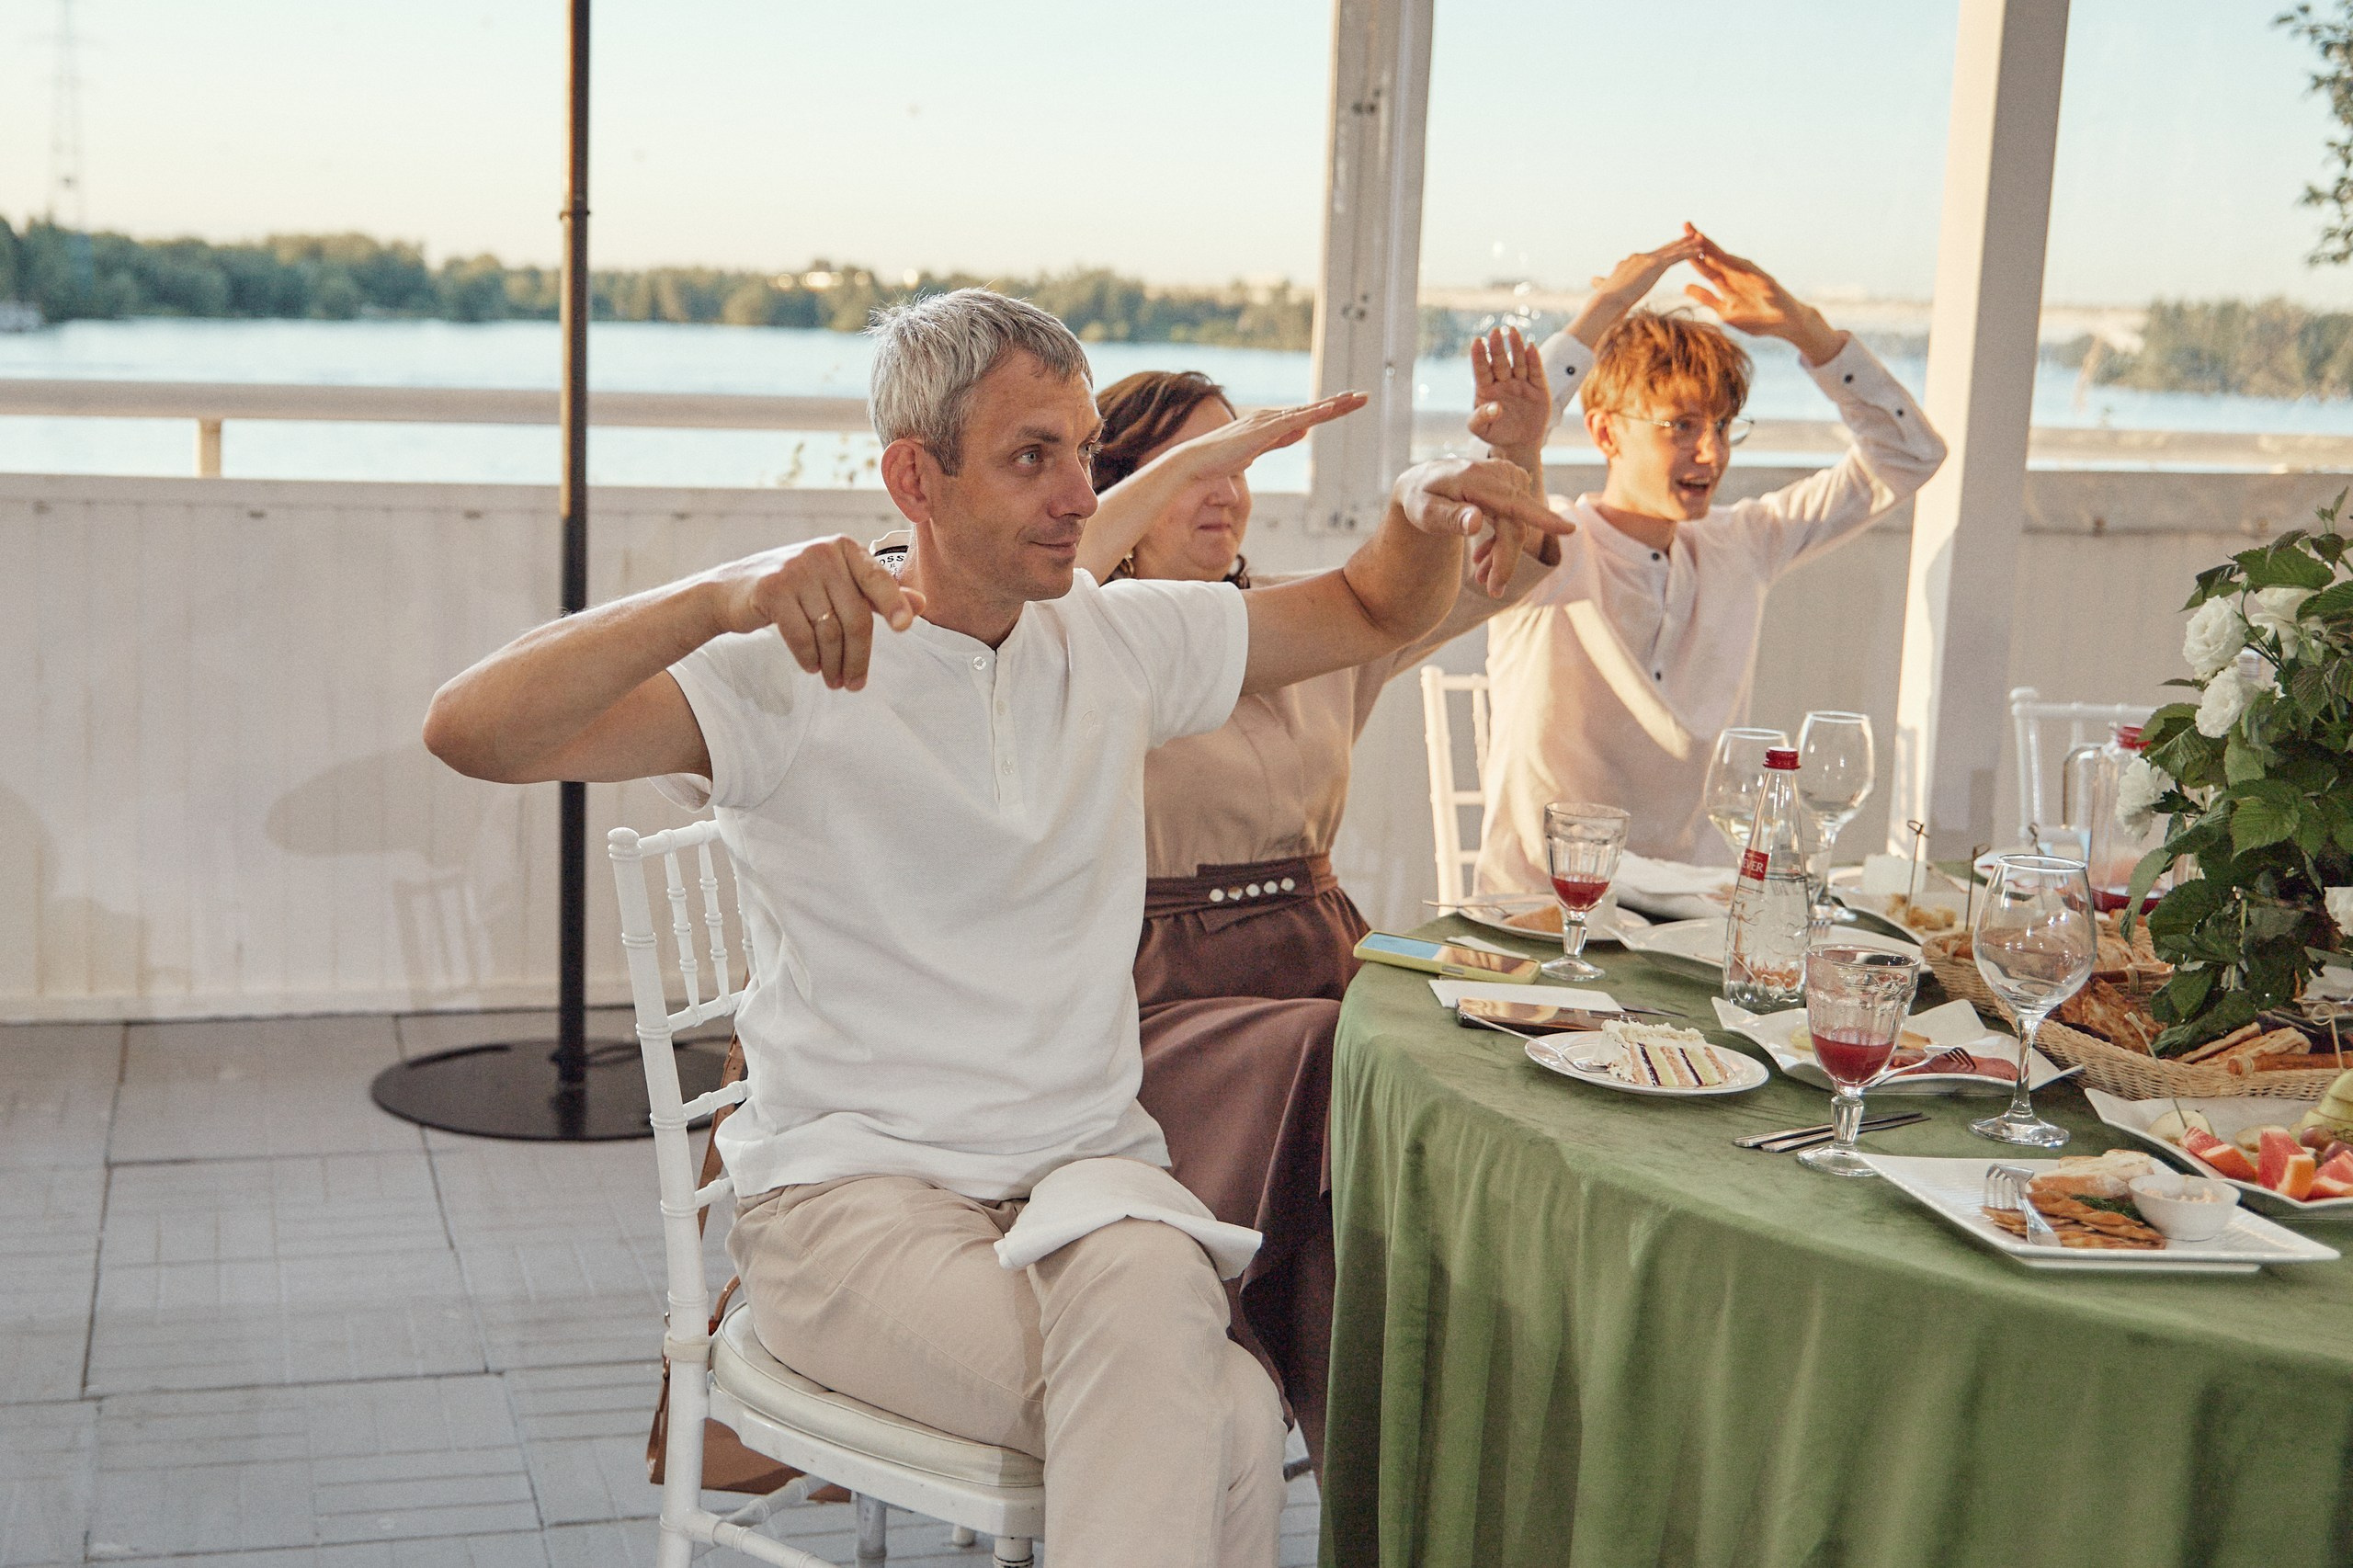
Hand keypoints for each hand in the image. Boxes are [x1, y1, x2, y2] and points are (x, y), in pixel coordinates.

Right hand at [708, 535, 926, 691]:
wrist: (732, 591)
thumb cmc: (795, 589)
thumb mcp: (837, 585)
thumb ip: (877, 593)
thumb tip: (922, 604)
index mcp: (844, 548)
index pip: (877, 579)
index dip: (894, 603)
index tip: (904, 627)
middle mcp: (822, 553)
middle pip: (855, 616)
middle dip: (858, 657)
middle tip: (855, 684)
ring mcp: (795, 569)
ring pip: (830, 631)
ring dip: (834, 664)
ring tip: (833, 680)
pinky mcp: (772, 590)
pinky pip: (802, 636)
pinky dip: (809, 658)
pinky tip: (811, 667)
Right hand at [1163, 390, 1367, 482]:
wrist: (1197, 461)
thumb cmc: (1222, 459)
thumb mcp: (1260, 449)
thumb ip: (1282, 439)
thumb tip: (1304, 431)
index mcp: (1272, 422)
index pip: (1307, 415)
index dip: (1330, 409)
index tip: (1350, 404)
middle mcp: (1272, 416)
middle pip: (1313, 409)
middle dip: (1340, 403)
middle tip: (1364, 396)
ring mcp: (1269, 421)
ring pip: (1309, 412)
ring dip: (1334, 405)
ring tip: (1356, 399)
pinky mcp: (1265, 430)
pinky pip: (1296, 421)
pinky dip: (1315, 414)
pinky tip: (1332, 409)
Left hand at [1391, 457, 1574, 597]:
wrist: (1420, 484)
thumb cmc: (1419, 499)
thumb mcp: (1423, 511)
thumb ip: (1448, 517)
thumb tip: (1477, 522)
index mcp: (1474, 479)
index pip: (1513, 503)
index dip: (1541, 519)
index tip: (1569, 530)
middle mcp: (1495, 474)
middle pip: (1515, 523)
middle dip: (1507, 561)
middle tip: (1493, 591)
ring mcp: (1505, 478)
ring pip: (1517, 524)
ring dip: (1503, 555)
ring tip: (1481, 578)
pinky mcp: (1509, 485)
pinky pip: (1515, 518)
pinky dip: (1503, 542)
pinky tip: (1483, 558)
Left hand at [1467, 326, 1550, 453]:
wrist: (1519, 443)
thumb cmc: (1496, 433)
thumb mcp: (1481, 430)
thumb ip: (1480, 418)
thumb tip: (1495, 408)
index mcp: (1486, 389)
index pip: (1481, 370)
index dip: (1479, 356)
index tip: (1476, 342)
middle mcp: (1503, 382)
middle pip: (1500, 362)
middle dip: (1497, 347)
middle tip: (1495, 332)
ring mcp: (1521, 383)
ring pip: (1518, 362)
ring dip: (1516, 347)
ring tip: (1512, 332)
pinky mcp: (1538, 387)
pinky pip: (1536, 372)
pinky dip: (1534, 360)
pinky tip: (1531, 347)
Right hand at [1569, 232, 1704, 347]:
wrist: (1607, 302)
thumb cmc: (1604, 301)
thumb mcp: (1605, 288)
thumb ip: (1603, 282)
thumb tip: (1593, 280)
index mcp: (1631, 262)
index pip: (1652, 255)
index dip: (1664, 251)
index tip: (1674, 246)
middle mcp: (1640, 257)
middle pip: (1664, 249)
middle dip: (1679, 242)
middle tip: (1692, 236)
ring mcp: (1647, 259)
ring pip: (1672, 250)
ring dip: (1688, 244)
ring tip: (1701, 239)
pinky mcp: (1654, 265)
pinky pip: (1676, 257)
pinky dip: (1689, 253)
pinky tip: (1700, 251)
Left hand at [1682, 225, 1844, 363]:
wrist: (1783, 324)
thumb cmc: (1757, 319)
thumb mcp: (1725, 311)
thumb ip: (1707, 298)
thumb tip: (1686, 287)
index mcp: (1725, 282)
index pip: (1705, 265)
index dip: (1690, 254)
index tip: (1675, 243)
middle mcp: (1735, 274)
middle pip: (1713, 254)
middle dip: (1699, 241)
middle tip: (1684, 225)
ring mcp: (1747, 274)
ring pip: (1727, 257)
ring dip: (1713, 247)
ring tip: (1698, 234)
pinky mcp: (1760, 278)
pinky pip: (1744, 268)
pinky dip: (1731, 261)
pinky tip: (1720, 253)